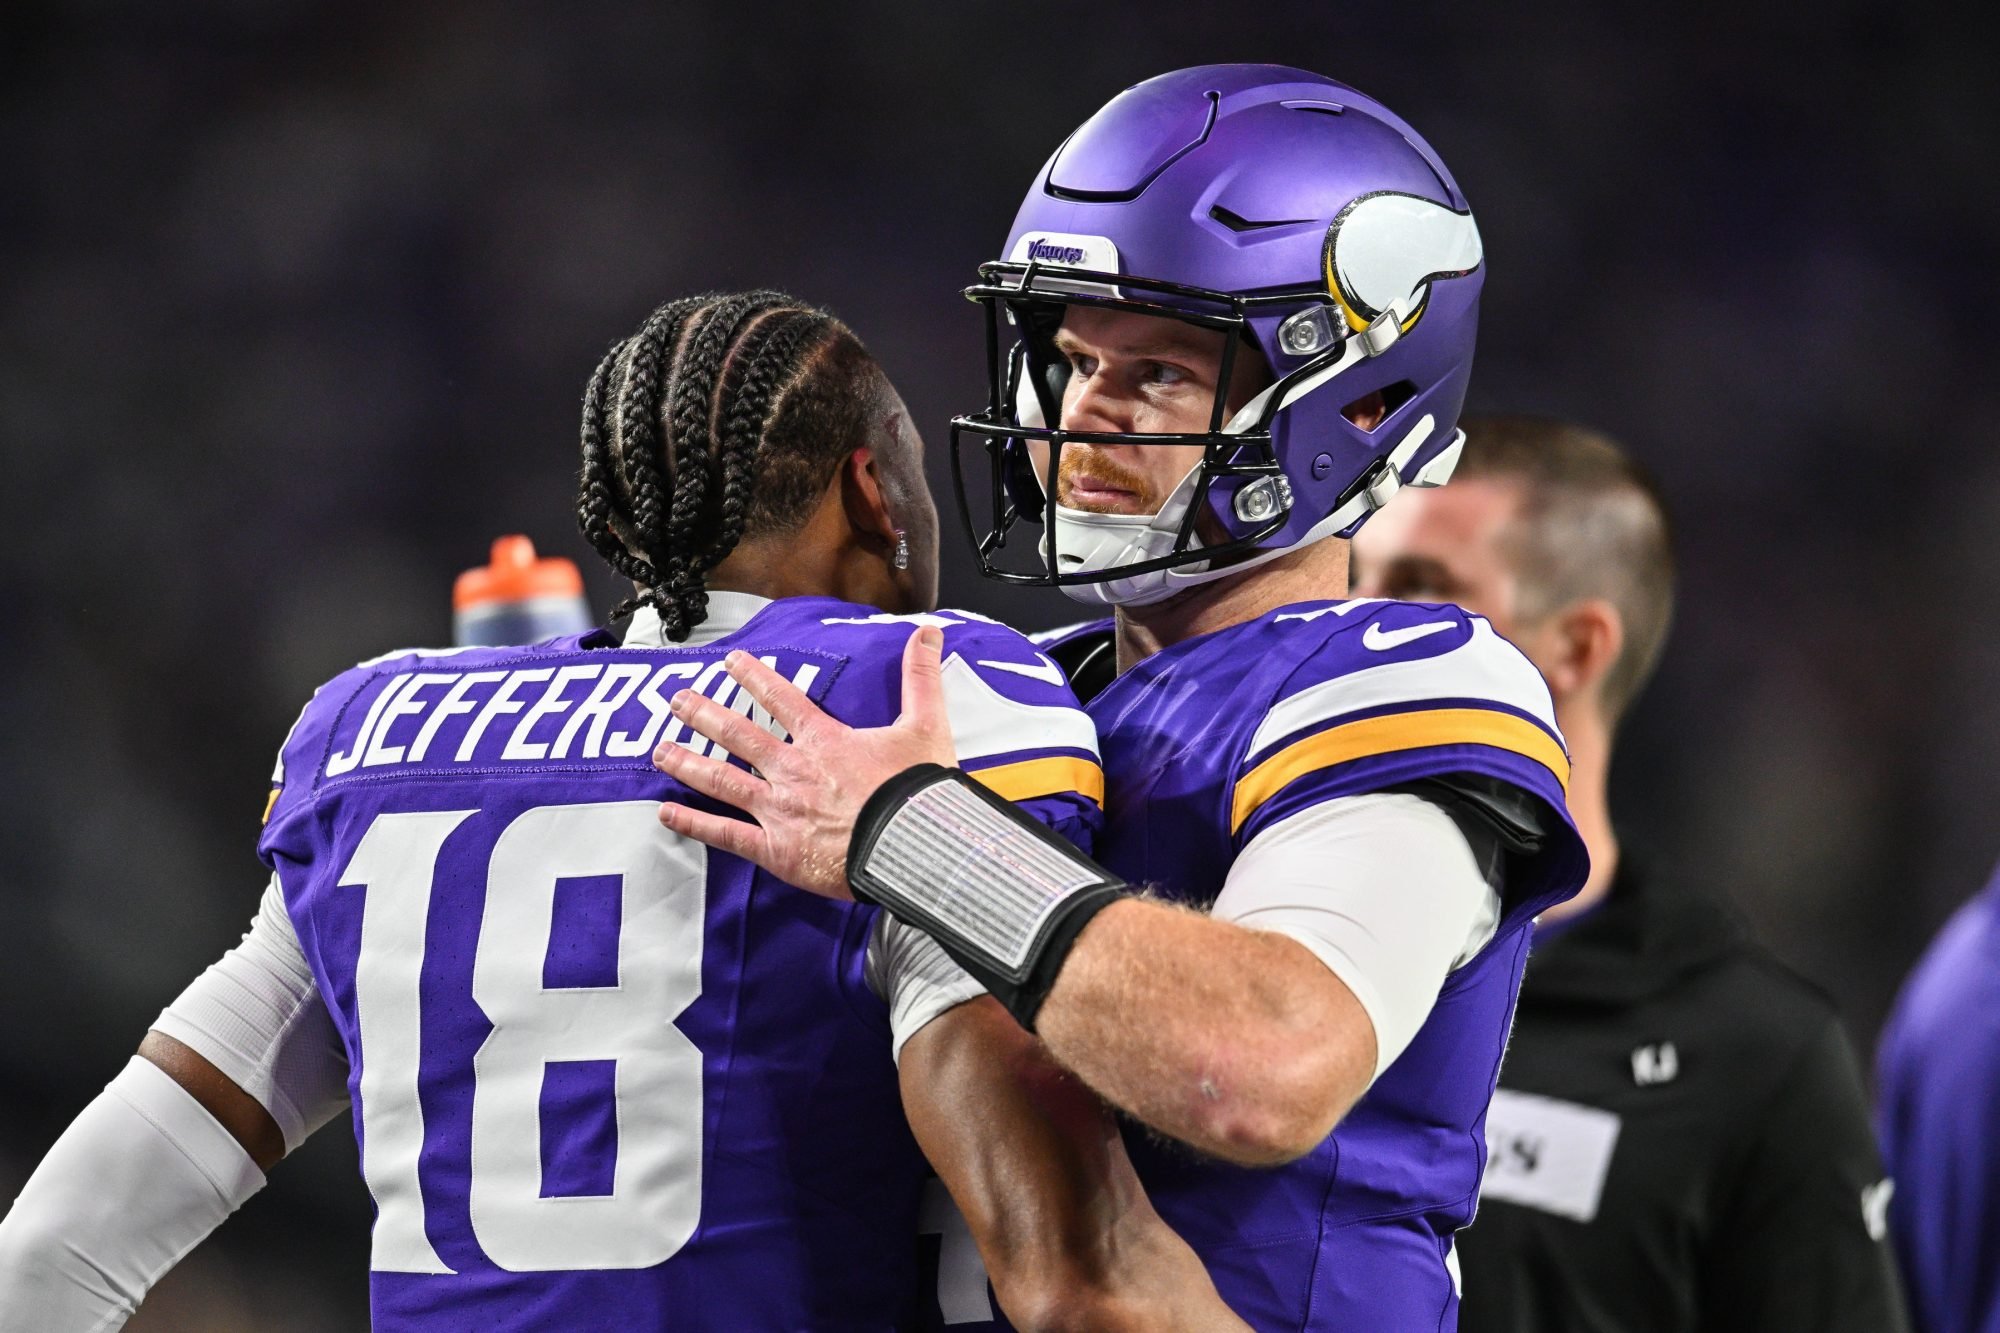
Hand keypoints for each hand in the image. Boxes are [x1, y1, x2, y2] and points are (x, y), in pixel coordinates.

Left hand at [654, 625, 957, 897]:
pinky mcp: (776, 849)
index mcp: (825, 740)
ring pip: (722, 780)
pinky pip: (726, 835)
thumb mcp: (927, 725)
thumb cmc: (917, 790)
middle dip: (704, 714)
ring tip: (660, 750)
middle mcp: (793, 770)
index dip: (755, 677)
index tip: (731, 662)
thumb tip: (928, 631)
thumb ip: (921, 678)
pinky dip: (693, 824)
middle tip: (676, 700)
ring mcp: (779, 809)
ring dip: (688, 763)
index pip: (782, 700)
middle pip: (739, 735)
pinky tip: (666, 813)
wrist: (911, 843)